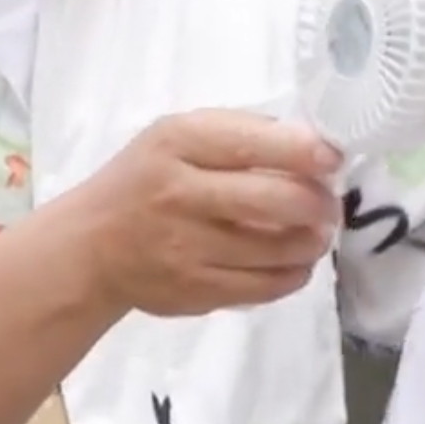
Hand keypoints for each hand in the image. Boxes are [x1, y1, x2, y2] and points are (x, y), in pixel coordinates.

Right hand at [67, 109, 343, 316]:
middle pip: (276, 201)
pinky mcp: (195, 290)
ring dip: (313, 241)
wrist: (90, 247)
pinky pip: (266, 286)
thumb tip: (315, 145)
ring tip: (317, 233)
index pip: (252, 143)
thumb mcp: (180, 137)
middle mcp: (180, 193)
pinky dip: (294, 274)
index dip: (305, 152)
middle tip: (330, 205)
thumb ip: (242, 133)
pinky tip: (295, 263)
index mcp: (178, 143)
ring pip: (279, 249)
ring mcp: (186, 247)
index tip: (333, 160)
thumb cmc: (147, 179)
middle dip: (320, 204)